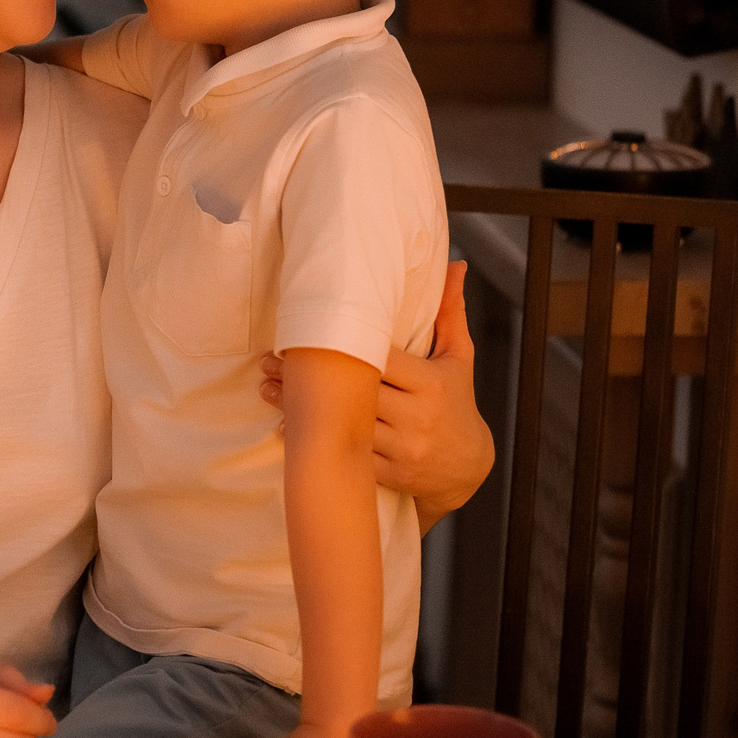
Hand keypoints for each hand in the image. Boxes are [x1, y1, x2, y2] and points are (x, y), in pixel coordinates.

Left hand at [260, 261, 490, 521]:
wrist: (469, 467)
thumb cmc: (457, 401)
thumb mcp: (459, 358)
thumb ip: (449, 313)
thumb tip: (455, 265)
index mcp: (431, 384)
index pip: (382, 361)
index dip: (345, 347)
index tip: (309, 332)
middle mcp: (417, 417)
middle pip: (356, 392)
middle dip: (312, 375)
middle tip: (271, 358)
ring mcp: (403, 448)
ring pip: (346, 425)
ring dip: (303, 408)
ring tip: (268, 386)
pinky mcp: (390, 472)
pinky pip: (348, 455)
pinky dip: (316, 441)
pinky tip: (286, 425)